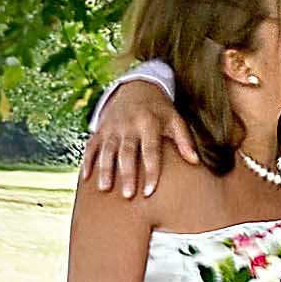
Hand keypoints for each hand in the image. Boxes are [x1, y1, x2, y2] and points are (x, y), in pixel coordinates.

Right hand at [81, 81, 198, 196]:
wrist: (136, 86)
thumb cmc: (159, 109)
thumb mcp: (174, 118)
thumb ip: (184, 140)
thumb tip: (195, 161)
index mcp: (149, 123)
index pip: (150, 151)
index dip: (150, 171)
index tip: (149, 192)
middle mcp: (129, 124)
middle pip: (127, 152)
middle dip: (126, 174)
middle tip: (128, 195)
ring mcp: (112, 127)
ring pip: (107, 150)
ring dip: (104, 169)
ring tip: (105, 189)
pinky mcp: (100, 129)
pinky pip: (91, 146)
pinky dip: (88, 161)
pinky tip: (86, 177)